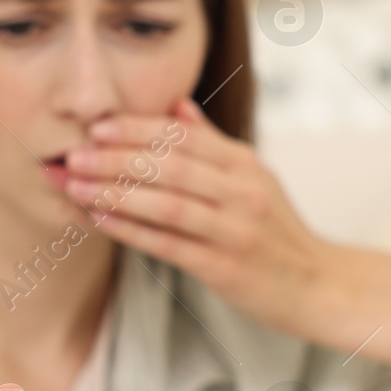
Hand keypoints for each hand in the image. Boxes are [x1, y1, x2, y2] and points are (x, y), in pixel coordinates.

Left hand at [63, 96, 335, 343]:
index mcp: (245, 165)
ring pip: (166, 203)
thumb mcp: (254, 179)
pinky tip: (100, 221)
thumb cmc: (278, 232)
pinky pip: (169, 245)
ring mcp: (234, 230)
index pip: (184, 136)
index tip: (97, 126)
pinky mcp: (224, 268)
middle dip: (115, 158)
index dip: (137, 128)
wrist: (318, 285)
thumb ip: (213, 143)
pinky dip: (131, 230)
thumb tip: (177, 106)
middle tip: (72, 155)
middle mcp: (241, 192)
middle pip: (170, 165)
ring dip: (115, 193)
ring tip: (76, 186)